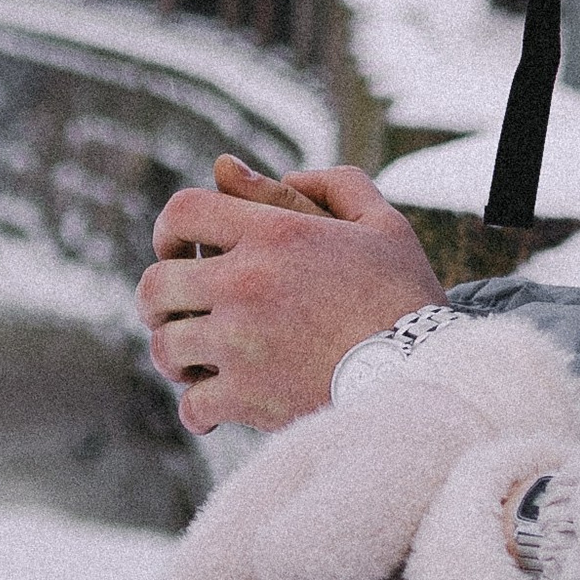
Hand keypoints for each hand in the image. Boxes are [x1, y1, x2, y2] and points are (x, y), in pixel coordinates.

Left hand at [138, 158, 444, 432]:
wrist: (424, 373)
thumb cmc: (404, 295)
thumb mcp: (382, 224)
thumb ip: (330, 185)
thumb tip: (271, 171)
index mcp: (275, 234)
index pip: (182, 212)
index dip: (170, 229)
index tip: (181, 249)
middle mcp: (246, 283)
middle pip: (155, 285)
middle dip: (161, 299)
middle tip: (183, 310)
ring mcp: (240, 344)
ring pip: (165, 348)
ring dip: (178, 354)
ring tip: (200, 359)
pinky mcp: (245, 397)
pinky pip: (191, 405)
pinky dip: (198, 408)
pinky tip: (216, 405)